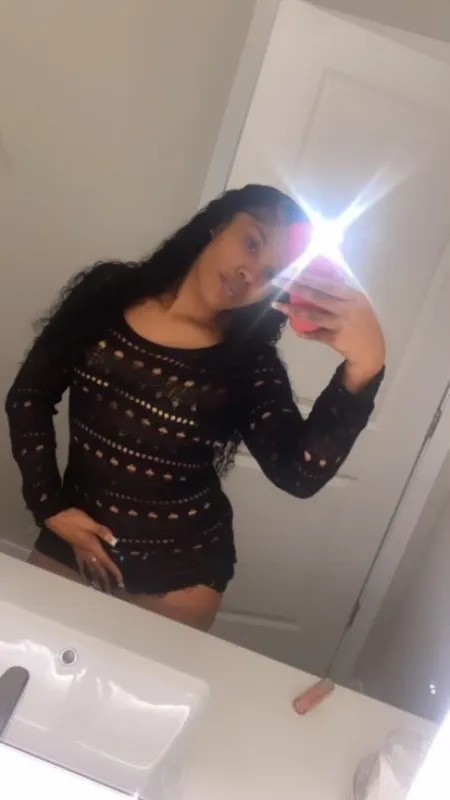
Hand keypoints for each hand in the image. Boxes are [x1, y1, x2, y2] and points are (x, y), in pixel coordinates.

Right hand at [45, 508, 123, 591]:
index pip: (105, 561)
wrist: (55, 517)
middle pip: (98, 568)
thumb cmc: (73, 518)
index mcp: (92, 546)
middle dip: (106, 579)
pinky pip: (81, 561)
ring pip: (90, 567)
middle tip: (112, 590)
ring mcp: (79, 550)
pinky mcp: (74, 547)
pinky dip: (84, 569)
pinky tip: (85, 575)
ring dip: (96, 577)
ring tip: (101, 587)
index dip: (113, 570)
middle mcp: (86, 551)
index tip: (120, 581)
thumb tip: (114, 541)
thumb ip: (102, 532)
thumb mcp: (89, 523)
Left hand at [273, 274, 385, 391]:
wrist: (371, 350)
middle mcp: (347, 309)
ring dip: (293, 311)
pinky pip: (316, 335)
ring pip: (313, 316)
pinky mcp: (335, 339)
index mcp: (353, 296)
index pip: (328, 284)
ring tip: (278, 306)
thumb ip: (342, 292)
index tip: (294, 272)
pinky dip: (305, 333)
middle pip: (317, 297)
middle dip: (296, 289)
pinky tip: (296, 330)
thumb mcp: (358, 304)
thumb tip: (324, 273)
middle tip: (280, 283)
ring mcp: (341, 325)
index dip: (309, 277)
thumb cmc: (362, 322)